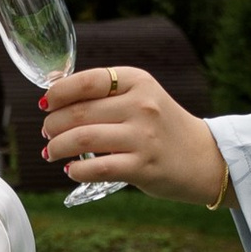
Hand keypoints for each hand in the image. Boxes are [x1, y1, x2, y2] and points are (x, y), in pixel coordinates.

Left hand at [41, 66, 227, 205]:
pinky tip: (72, 170)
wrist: (204, 158)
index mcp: (138, 81)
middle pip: (79, 112)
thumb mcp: (142, 97)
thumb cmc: (162, 126)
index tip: (46, 105)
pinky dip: (76, 170)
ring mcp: (143, 137)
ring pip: (83, 139)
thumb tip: (55, 92)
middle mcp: (141, 105)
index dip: (58, 94)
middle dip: (53, 124)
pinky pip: (96, 168)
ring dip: (57, 147)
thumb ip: (106, 93)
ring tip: (50, 152)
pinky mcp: (143, 167)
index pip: (87, 81)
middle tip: (47, 133)